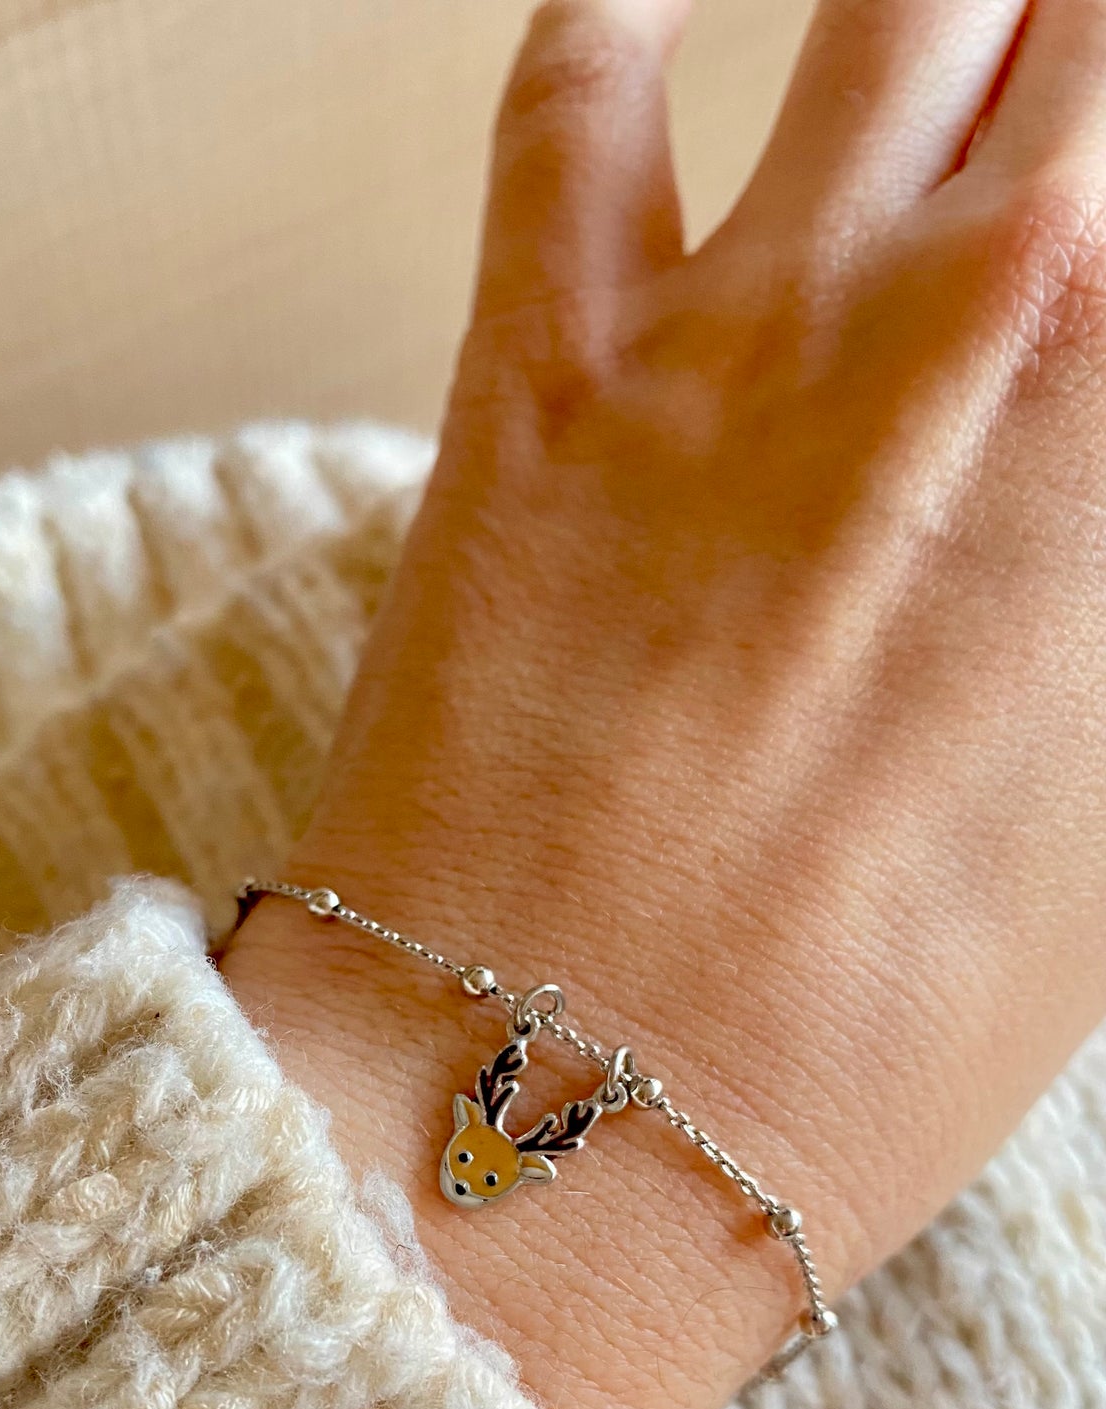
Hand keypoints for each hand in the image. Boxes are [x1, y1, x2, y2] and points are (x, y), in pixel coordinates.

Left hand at [224, 0, 1105, 1408]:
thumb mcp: (1101, 826)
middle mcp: (987, 315)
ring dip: (948, 13)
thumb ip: (1101, 580)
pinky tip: (667, 17)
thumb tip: (1075, 515)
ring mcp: (749, 320)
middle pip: (1091, 26)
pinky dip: (628, 21)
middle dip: (1090, 71)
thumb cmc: (869, 1035)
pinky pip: (580, 83)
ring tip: (956, 68)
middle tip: (1067, 149)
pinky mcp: (539, 365)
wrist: (567, 1117)